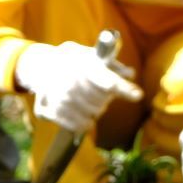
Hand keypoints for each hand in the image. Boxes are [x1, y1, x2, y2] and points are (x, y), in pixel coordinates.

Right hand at [14, 41, 141, 131]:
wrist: (44, 66)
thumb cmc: (77, 62)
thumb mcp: (94, 56)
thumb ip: (113, 65)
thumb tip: (130, 74)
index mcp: (85, 67)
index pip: (108, 81)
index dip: (123, 88)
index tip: (138, 95)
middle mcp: (71, 83)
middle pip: (102, 103)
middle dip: (105, 100)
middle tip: (99, 93)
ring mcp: (59, 98)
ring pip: (91, 115)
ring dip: (95, 111)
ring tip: (89, 102)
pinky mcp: (48, 112)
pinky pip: (77, 125)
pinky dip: (84, 123)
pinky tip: (84, 116)